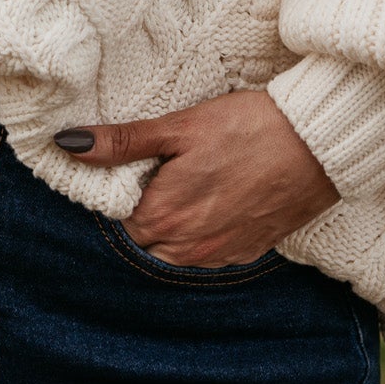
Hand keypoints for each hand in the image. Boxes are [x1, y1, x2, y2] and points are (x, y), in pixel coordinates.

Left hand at [55, 89, 339, 265]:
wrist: (316, 144)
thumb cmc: (246, 128)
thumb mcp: (178, 127)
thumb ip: (122, 142)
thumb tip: (68, 144)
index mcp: (163, 217)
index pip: (117, 220)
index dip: (118, 193)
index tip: (129, 167)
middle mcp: (188, 249)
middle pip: (144, 239)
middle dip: (143, 211)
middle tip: (160, 170)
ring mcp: (220, 255)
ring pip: (174, 251)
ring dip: (172, 225)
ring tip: (188, 182)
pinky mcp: (247, 252)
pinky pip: (208, 252)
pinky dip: (202, 232)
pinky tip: (215, 197)